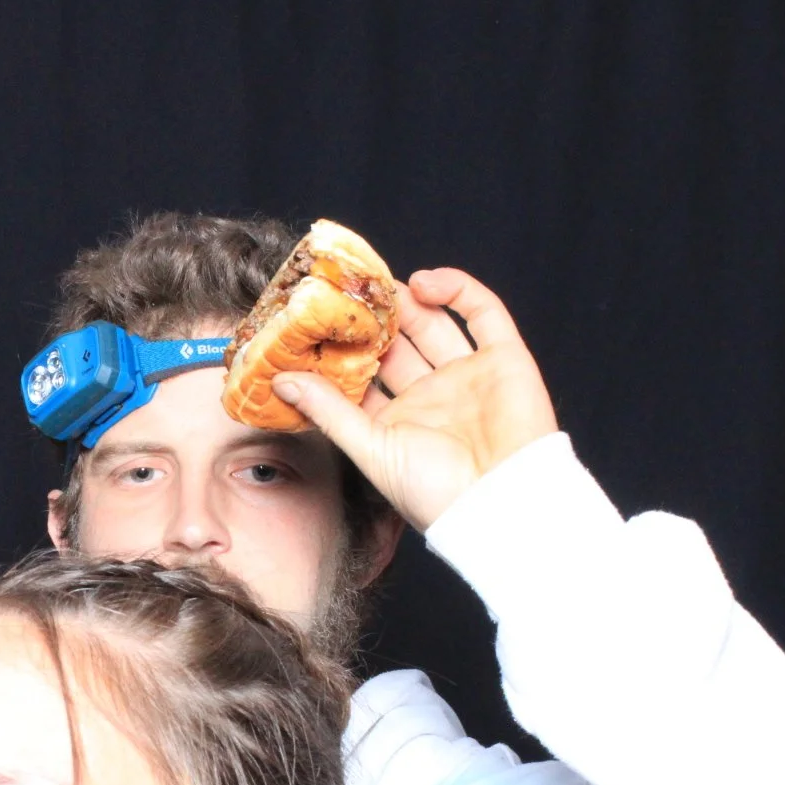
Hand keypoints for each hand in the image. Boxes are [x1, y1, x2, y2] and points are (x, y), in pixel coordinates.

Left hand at [274, 268, 558, 529]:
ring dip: (407, 302)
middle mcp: (432, 395)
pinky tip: (423, 284)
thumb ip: (329, 411)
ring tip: (380, 285)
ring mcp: (468, 375)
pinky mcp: (504, 358)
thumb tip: (280, 380)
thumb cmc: (436, 492)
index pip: (363, 375)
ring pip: (434, 323)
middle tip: (347, 292)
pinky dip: (457, 289)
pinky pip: (483, 312)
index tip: (314, 323)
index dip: (341, 350)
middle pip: (397, 344)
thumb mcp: (371, 449)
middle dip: (373, 319)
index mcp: (398, 421)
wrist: (503, 500)